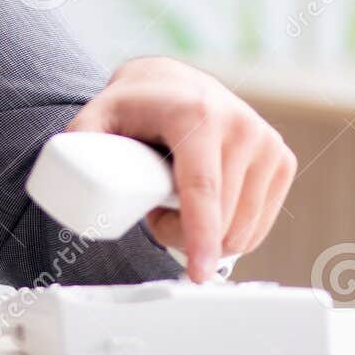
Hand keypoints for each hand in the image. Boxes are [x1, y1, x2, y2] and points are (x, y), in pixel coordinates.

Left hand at [66, 56, 296, 282]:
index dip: (199, 234)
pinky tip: (207, 208)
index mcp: (196, 115)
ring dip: (208, 235)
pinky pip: (260, 223)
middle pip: (223, 218)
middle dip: (184, 236)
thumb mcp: (99, 115)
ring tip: (176, 204)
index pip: (203, 188)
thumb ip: (81, 138)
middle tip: (154, 213)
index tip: (198, 271)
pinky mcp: (281, 158)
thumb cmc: (136, 104)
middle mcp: (239, 126)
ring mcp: (266, 142)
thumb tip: (73, 168)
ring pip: (244, 227)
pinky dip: (231, 231)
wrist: (174, 83)